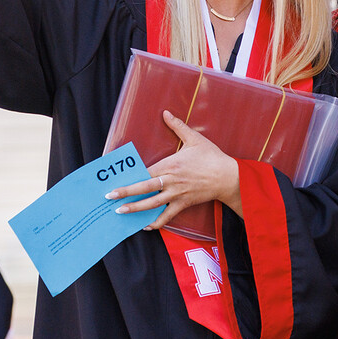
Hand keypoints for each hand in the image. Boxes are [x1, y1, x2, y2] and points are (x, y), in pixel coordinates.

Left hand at [108, 111, 241, 228]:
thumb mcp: (195, 138)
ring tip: (120, 212)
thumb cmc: (211, 157)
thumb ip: (178, 126)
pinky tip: (145, 225)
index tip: (116, 179)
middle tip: (109, 197)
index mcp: (171, 165)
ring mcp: (176, 195)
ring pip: (152, 204)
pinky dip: (155, 223)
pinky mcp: (183, 204)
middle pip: (144, 189)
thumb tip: (165, 113)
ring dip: (135, 209)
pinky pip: (167, 216)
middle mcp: (171, 182)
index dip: (130, 176)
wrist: (228, 177)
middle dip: (125, 193)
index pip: (145, 172)